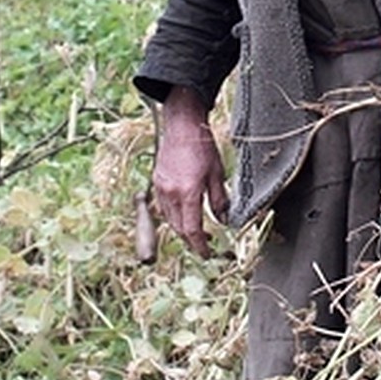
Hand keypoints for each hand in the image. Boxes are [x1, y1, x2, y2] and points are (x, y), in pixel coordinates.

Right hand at [152, 86, 228, 257]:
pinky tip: (184, 212)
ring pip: (169, 219)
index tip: (207, 253)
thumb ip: (219, 199)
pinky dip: (173, 215)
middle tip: (205, 243)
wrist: (182, 126)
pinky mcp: (157, 182)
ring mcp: (161, 188)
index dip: (200, 245)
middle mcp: (171, 194)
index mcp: (188, 192)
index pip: (192, 229)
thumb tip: (224, 219)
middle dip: (191, 239)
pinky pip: (164, 207)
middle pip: (179, 228)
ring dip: (182, 228)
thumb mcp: (217, 173)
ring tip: (196, 229)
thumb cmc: (202, 146)